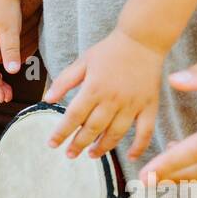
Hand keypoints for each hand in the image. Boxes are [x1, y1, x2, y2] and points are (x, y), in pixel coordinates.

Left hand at [45, 27, 163, 160]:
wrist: (142, 40)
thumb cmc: (109, 50)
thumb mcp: (83, 61)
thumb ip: (64, 81)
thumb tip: (47, 99)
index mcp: (94, 88)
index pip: (73, 116)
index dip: (61, 132)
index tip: (52, 144)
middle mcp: (112, 99)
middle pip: (92, 129)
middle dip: (78, 144)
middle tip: (70, 155)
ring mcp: (132, 105)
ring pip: (116, 134)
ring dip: (102, 147)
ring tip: (91, 154)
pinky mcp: (149, 106)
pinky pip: (145, 131)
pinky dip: (140, 146)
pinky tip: (132, 157)